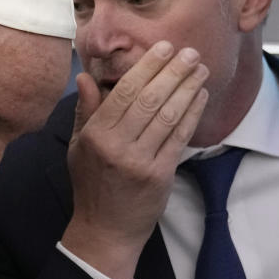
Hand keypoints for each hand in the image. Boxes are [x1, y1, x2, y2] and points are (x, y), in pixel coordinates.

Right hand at [61, 41, 208, 278]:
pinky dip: (192, 114)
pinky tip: (200, 96)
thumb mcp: (79, 146)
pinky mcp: (161, 175)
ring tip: (200, 69)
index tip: (164, 48)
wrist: (105, 230)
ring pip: (168, 116)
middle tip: (190, 52)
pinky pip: (179, 137)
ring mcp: (141, 162)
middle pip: (150, 100)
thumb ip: (86, 110)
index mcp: (96, 135)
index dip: (147, 67)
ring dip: (188, 89)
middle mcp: (118, 146)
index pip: (125, 92)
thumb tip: (86, 76)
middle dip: (173, 72)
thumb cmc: (91, 185)